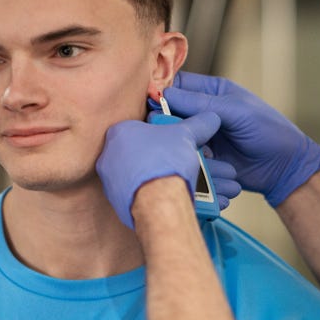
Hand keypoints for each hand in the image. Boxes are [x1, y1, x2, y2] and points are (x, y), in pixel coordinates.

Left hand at [96, 112, 220, 228]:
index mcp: (120, 132)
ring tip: (173, 180)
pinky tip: (164, 194)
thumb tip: (210, 118)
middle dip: (157, 157)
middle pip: (139, 153)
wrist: (159, 200)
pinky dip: (149, 193)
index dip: (161, 136)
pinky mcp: (116, 201)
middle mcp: (108, 155)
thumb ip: (197, 125)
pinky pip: (135, 193)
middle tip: (175, 162)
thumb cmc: (165, 163)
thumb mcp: (186, 135)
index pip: (141, 128)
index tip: (173, 143)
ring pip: (137, 174)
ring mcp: (109, 180)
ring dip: (154, 176)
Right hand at [161, 72, 319, 206]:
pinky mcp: (202, 158)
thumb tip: (165, 95)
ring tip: (187, 148)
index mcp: (213, 92)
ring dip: (178, 142)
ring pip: (176, 136)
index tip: (151, 102)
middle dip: (166, 121)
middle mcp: (203, 113)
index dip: (162, 91)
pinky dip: (187, 159)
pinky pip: (186, 156)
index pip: (177, 85)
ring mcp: (202, 136)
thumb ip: (202, 103)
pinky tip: (196, 163)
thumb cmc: (268, 131)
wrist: (285, 167)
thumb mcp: (236, 111)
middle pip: (171, 112)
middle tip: (167, 130)